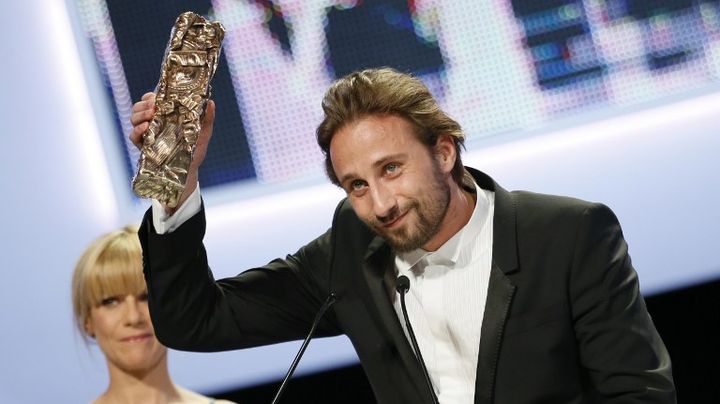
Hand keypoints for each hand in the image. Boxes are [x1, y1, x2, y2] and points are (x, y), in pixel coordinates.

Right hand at [129, 92, 215, 212]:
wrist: (189, 170)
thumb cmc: (195, 150)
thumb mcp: (203, 133)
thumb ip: (207, 119)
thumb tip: (211, 102)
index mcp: (165, 116)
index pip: (151, 100)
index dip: (150, 96)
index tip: (156, 96)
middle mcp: (153, 122)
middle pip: (139, 107)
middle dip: (144, 104)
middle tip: (154, 105)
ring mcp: (147, 134)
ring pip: (134, 118)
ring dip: (139, 114)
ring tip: (150, 115)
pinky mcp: (143, 146)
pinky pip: (133, 136)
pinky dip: (136, 130)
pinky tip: (145, 128)